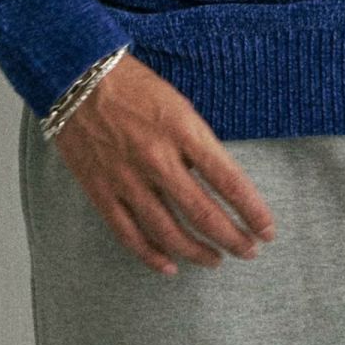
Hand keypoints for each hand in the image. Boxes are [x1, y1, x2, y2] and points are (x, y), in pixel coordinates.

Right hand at [52, 52, 277, 275]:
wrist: (76, 78)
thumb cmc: (133, 86)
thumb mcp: (178, 104)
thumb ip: (196, 144)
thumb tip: (214, 182)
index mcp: (183, 131)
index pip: (229, 181)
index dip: (253, 211)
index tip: (268, 230)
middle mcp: (157, 159)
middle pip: (203, 213)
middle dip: (233, 238)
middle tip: (250, 251)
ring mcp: (127, 179)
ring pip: (169, 232)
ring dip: (197, 252)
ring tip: (216, 259)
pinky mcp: (101, 192)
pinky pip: (129, 235)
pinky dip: (151, 256)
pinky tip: (170, 266)